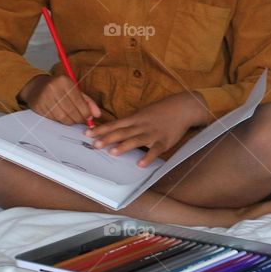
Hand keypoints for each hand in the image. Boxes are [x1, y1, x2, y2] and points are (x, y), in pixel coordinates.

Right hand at [19, 75, 99, 124]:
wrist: (37, 86)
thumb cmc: (59, 88)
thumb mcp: (75, 90)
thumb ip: (87, 101)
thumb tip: (97, 114)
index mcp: (64, 81)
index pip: (78, 101)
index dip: (85, 112)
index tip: (89, 117)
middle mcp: (53, 88)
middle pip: (70, 110)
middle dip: (79, 118)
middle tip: (82, 121)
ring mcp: (44, 97)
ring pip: (62, 116)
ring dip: (70, 121)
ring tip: (73, 120)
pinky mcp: (38, 106)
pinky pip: (53, 118)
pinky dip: (60, 121)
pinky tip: (62, 117)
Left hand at [84, 92, 208, 166]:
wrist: (183, 107)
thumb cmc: (161, 110)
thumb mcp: (143, 112)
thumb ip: (130, 121)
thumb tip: (115, 129)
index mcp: (135, 118)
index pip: (114, 124)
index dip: (101, 129)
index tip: (87, 133)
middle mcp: (141, 125)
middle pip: (122, 132)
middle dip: (108, 138)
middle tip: (94, 145)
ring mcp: (152, 133)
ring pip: (136, 140)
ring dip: (124, 146)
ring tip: (112, 152)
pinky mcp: (164, 141)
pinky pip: (155, 150)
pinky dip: (148, 157)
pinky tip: (140, 164)